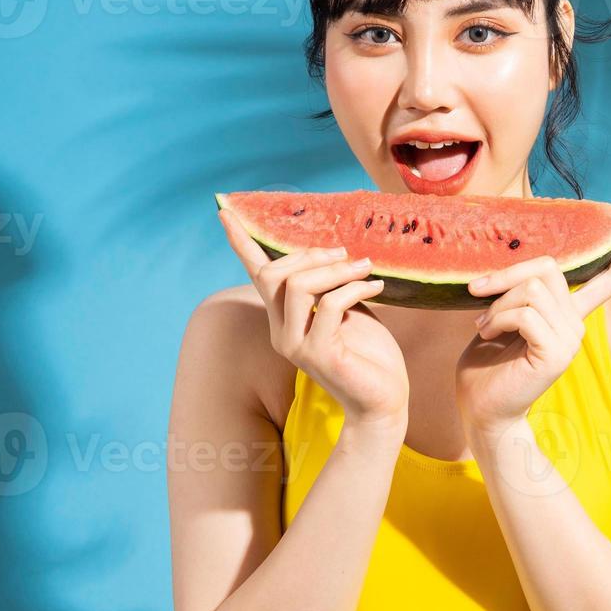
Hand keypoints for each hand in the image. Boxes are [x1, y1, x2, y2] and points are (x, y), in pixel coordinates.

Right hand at [220, 210, 408, 427]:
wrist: (384, 400)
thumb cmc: (369, 354)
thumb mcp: (347, 310)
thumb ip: (330, 286)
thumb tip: (332, 251)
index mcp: (284, 319)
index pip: (257, 275)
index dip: (242, 242)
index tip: (225, 210)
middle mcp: (282, 332)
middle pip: (274, 275)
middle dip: (310, 255)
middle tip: (346, 254)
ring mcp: (296, 346)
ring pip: (297, 286)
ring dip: (335, 270)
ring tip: (365, 269)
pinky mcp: (319, 355)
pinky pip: (328, 305)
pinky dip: (354, 289)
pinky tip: (375, 287)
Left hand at [455, 215, 610, 433]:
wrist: (481, 409)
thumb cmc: (486, 365)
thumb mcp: (504, 316)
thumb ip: (521, 291)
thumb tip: (519, 265)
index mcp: (569, 314)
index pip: (609, 278)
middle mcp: (576, 324)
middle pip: (550, 268)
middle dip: (507, 274)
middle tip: (478, 292)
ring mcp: (570, 339)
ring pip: (533, 290)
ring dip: (497, 304)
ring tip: (484, 325)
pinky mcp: (556, 354)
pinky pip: (526, 314)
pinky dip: (498, 319)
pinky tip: (488, 334)